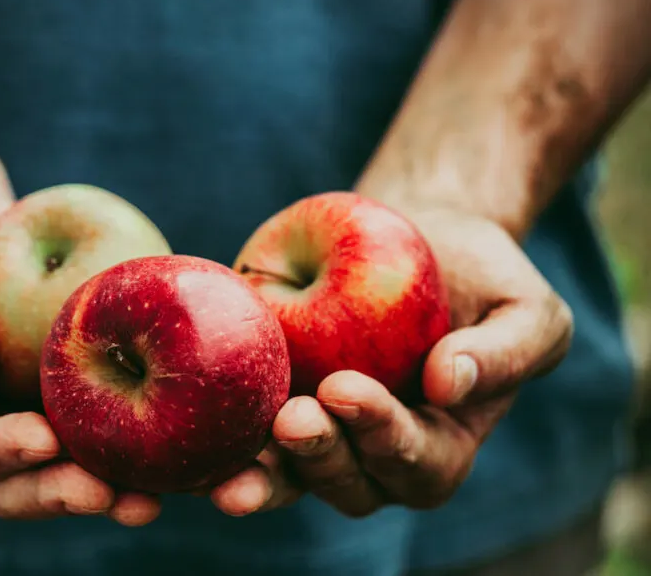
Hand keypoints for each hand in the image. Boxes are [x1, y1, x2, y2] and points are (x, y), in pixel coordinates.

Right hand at [0, 172, 159, 524]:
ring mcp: (4, 421)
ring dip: (100, 488)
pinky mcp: (49, 398)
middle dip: (56, 492)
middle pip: (4, 484)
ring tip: (149, 498)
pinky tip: (169, 447)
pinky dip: (124, 441)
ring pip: (52, 471)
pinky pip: (87, 425)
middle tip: (110, 494)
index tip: (40, 439)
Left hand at [209, 206, 573, 516]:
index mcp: (439, 445)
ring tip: (236, 460)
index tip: (347, 389)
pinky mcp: (271, 402)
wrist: (416, 236)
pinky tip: (195, 434)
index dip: (382, 435)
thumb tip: (449, 384)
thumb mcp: (525, 308)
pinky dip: (219, 444)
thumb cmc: (481, 278)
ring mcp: (319, 433)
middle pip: (349, 484)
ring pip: (290, 477)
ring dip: (264, 473)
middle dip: (319, 457)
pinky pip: (244, 437)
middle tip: (292, 417)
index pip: (415, 462)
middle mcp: (374, 453)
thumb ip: (506, 352)